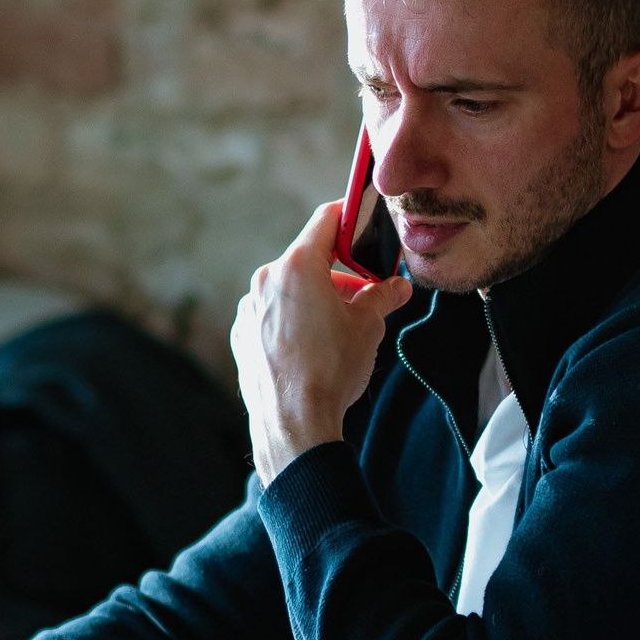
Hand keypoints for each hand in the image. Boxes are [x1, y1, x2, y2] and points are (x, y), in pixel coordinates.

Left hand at [232, 202, 415, 482]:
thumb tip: (397, 286)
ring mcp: (249, 310)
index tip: (364, 217)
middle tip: (367, 295)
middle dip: (340, 273)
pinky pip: (273, 317)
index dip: (350, 215)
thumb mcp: (368, 327)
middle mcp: (266, 281)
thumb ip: (382, 297)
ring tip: (342, 331)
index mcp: (296, 267)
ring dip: (317, 300)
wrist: (294, 424)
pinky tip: (314, 350)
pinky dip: (295, 322)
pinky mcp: (242, 337)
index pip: (326, 220)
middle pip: (309, 260)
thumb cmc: (330, 371)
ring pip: (290, 291)